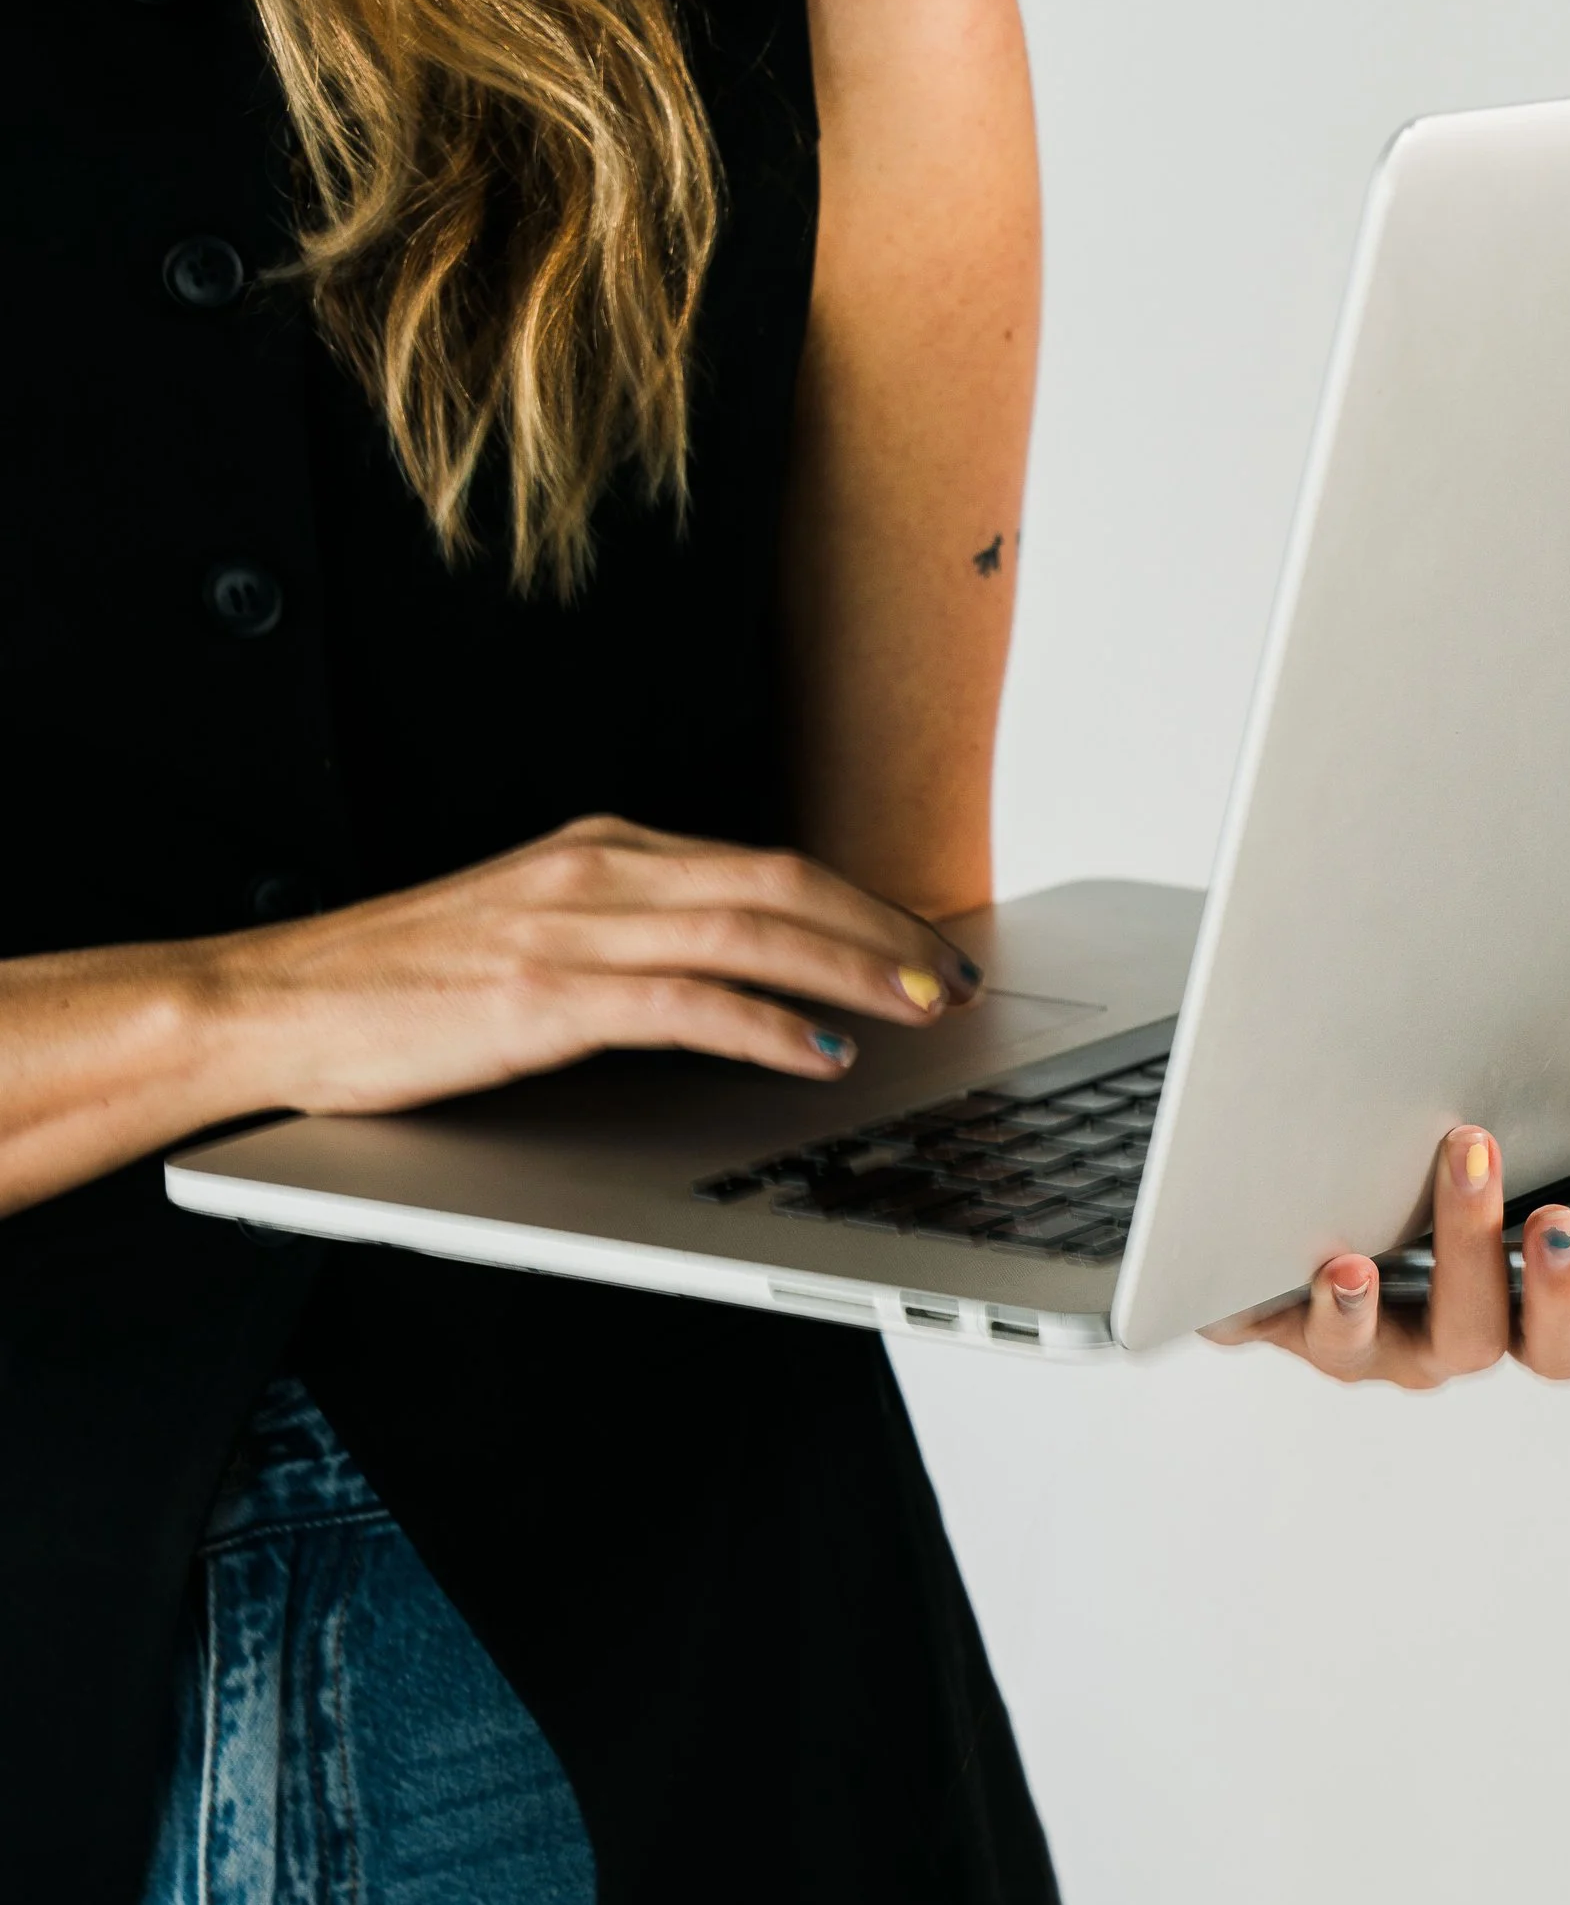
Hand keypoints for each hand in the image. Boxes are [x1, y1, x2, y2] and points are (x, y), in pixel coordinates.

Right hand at [197, 813, 983, 1117]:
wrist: (281, 1002)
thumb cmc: (402, 984)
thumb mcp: (534, 931)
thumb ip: (630, 937)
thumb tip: (737, 976)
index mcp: (603, 849)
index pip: (767, 863)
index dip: (863, 906)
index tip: (925, 945)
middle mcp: (598, 870)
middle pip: (782, 886)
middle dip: (884, 934)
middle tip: (954, 980)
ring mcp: (573, 929)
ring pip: (752, 931)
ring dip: (852, 974)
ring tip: (915, 1011)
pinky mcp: (546, 996)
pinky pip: (686, 1003)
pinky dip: (767, 1026)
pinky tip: (815, 1054)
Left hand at [1205, 1098, 1569, 1388]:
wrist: (1316, 1182)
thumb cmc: (1468, 1189)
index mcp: (1518, 1309)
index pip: (1562, 1342)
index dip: (1566, 1302)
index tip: (1562, 1229)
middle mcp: (1444, 1336)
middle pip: (1477, 1338)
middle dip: (1486, 1264)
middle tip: (1489, 1168)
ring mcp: (1366, 1337)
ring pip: (1378, 1346)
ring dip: (1381, 1294)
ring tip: (1376, 1239)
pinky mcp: (1281, 1320)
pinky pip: (1288, 1332)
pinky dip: (1305, 1303)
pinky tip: (1320, 1263)